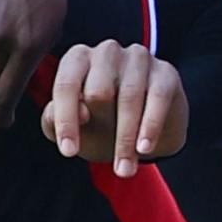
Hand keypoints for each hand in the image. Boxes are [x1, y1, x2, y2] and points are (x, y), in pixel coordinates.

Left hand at [42, 40, 187, 174]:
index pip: (66, 85)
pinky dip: (151, 126)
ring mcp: (138, 57)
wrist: (145, 131)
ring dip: (126, 139)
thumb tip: (81, 112)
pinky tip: (145, 149)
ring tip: (125, 169)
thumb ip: (56, 120)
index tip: (69, 152)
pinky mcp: (165, 71)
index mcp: (77, 59)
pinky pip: (157, 98)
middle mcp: (107, 52)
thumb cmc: (100, 123)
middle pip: (99, 91)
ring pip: (129, 97)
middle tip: (110, 165)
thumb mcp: (71, 127)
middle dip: (104, 132)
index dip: (66, 121)